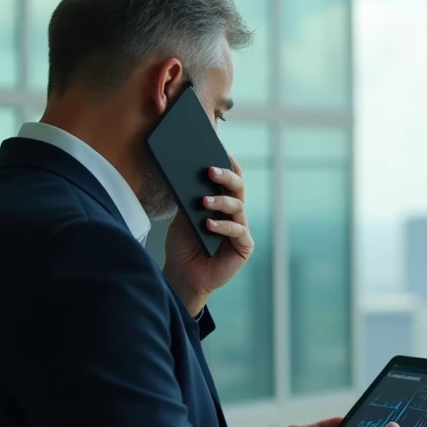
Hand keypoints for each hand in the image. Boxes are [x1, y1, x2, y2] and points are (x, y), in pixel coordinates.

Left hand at [163, 157, 253, 315]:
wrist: (183, 275)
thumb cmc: (184, 246)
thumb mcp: (182, 219)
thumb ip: (189, 201)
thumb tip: (188, 177)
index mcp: (221, 203)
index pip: (229, 181)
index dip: (229, 166)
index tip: (222, 151)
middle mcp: (234, 214)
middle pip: (238, 189)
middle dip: (226, 177)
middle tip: (211, 171)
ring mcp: (240, 230)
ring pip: (238, 208)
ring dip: (221, 202)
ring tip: (204, 201)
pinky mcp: (244, 247)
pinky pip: (237, 231)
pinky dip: (223, 226)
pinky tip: (209, 225)